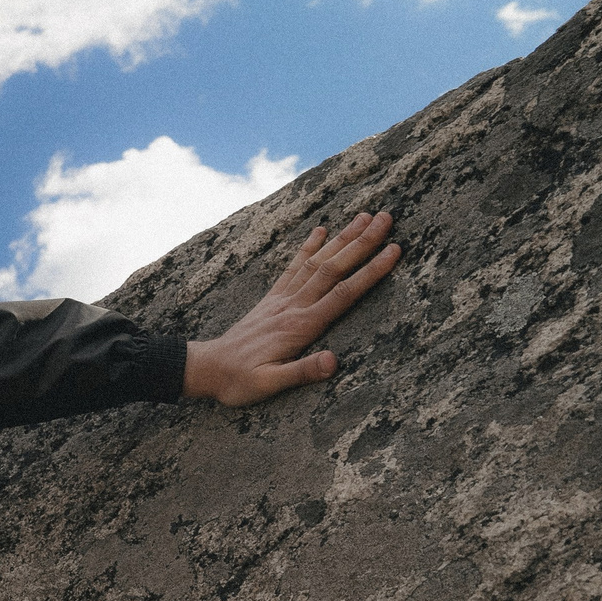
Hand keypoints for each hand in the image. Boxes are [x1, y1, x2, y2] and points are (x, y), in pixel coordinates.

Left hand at [183, 211, 400, 406]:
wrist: (207, 369)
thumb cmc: (239, 381)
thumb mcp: (270, 385)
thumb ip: (302, 372)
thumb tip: (333, 361)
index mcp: (301, 326)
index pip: (344, 293)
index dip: (370, 271)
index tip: (394, 250)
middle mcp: (293, 306)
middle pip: (334, 268)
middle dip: (362, 242)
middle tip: (386, 217)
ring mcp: (281, 299)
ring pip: (317, 262)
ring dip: (341, 238)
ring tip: (364, 215)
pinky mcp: (271, 299)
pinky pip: (293, 267)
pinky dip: (308, 247)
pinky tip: (320, 230)